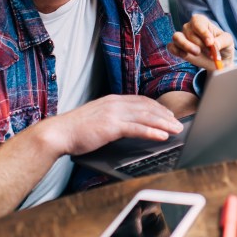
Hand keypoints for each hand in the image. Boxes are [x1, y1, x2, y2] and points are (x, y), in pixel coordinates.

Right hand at [47, 94, 183, 156]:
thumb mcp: (97, 118)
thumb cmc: (75, 129)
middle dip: (165, 116)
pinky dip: (152, 132)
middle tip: (178, 124)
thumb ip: (111, 118)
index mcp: (112, 100)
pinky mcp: (111, 126)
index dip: (157, 108)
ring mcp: (114, 113)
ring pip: (146, 117)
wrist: (58, 133)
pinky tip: (162, 136)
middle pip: (147, 108)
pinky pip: (137, 129)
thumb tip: (124, 124)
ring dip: (164, 124)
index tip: (168, 115)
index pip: (141, 101)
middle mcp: (115, 103)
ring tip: (176, 130)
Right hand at [167, 14, 234, 70]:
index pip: (197, 22)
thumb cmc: (223, 47)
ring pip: (177, 37)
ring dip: (186, 46)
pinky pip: (171, 47)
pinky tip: (186, 56)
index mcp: (201, 21)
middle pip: (189, 32)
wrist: (219, 61)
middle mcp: (190, 27)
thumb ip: (222, 41)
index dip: (203, 32)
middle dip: (200, 44)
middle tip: (210, 53)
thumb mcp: (228, 41)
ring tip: (197, 53)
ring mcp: (182, 37)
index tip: (210, 43)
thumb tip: (212, 44)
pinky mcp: (178, 48)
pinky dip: (177, 51)